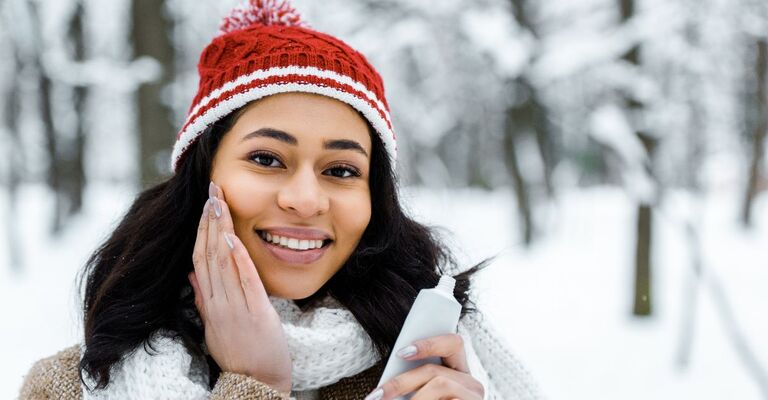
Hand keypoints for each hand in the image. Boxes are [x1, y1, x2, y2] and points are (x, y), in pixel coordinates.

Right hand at [189, 182, 291, 393]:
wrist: (257, 385)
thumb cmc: (240, 355)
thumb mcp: (215, 327)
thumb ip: (202, 299)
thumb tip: (191, 274)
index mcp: (209, 304)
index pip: (199, 259)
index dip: (201, 230)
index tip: (205, 204)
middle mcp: (217, 303)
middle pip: (207, 255)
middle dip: (209, 221)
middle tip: (212, 190)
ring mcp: (234, 309)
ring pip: (222, 264)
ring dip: (220, 231)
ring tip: (219, 202)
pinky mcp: (255, 314)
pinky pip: (244, 283)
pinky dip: (238, 260)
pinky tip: (233, 238)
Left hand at [365, 334, 484, 399]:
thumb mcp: (422, 394)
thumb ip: (416, 382)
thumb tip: (388, 381)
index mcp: (458, 373)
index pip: (452, 343)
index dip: (428, 345)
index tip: (401, 353)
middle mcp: (471, 383)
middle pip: (434, 370)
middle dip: (401, 383)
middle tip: (377, 395)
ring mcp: (474, 396)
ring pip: (440, 384)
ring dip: (414, 399)